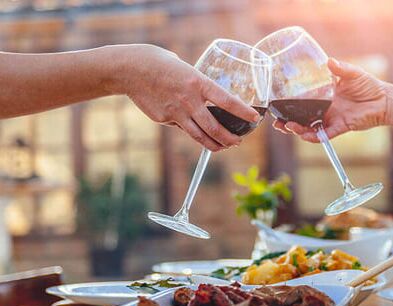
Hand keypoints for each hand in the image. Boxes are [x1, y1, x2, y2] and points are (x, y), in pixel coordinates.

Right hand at [117, 45, 259, 151]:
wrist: (131, 69)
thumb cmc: (160, 64)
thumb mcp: (186, 69)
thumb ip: (197, 87)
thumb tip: (206, 103)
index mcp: (198, 82)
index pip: (226, 101)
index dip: (242, 111)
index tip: (254, 118)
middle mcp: (189, 100)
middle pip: (214, 127)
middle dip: (230, 139)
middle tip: (238, 142)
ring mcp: (176, 112)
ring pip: (199, 135)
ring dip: (214, 144)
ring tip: (223, 147)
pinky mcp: (164, 119)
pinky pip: (182, 127)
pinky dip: (190, 129)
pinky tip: (192, 127)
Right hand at [273, 58, 387, 141]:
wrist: (384, 100)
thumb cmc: (369, 86)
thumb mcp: (352, 74)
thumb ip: (339, 69)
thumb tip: (328, 60)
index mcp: (323, 98)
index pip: (302, 104)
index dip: (290, 107)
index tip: (278, 107)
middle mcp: (324, 110)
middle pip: (302, 120)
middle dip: (288, 123)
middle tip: (277, 123)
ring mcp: (331, 120)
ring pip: (310, 129)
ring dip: (297, 130)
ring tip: (287, 127)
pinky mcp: (340, 127)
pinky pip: (324, 135)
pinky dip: (315, 137)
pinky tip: (305, 136)